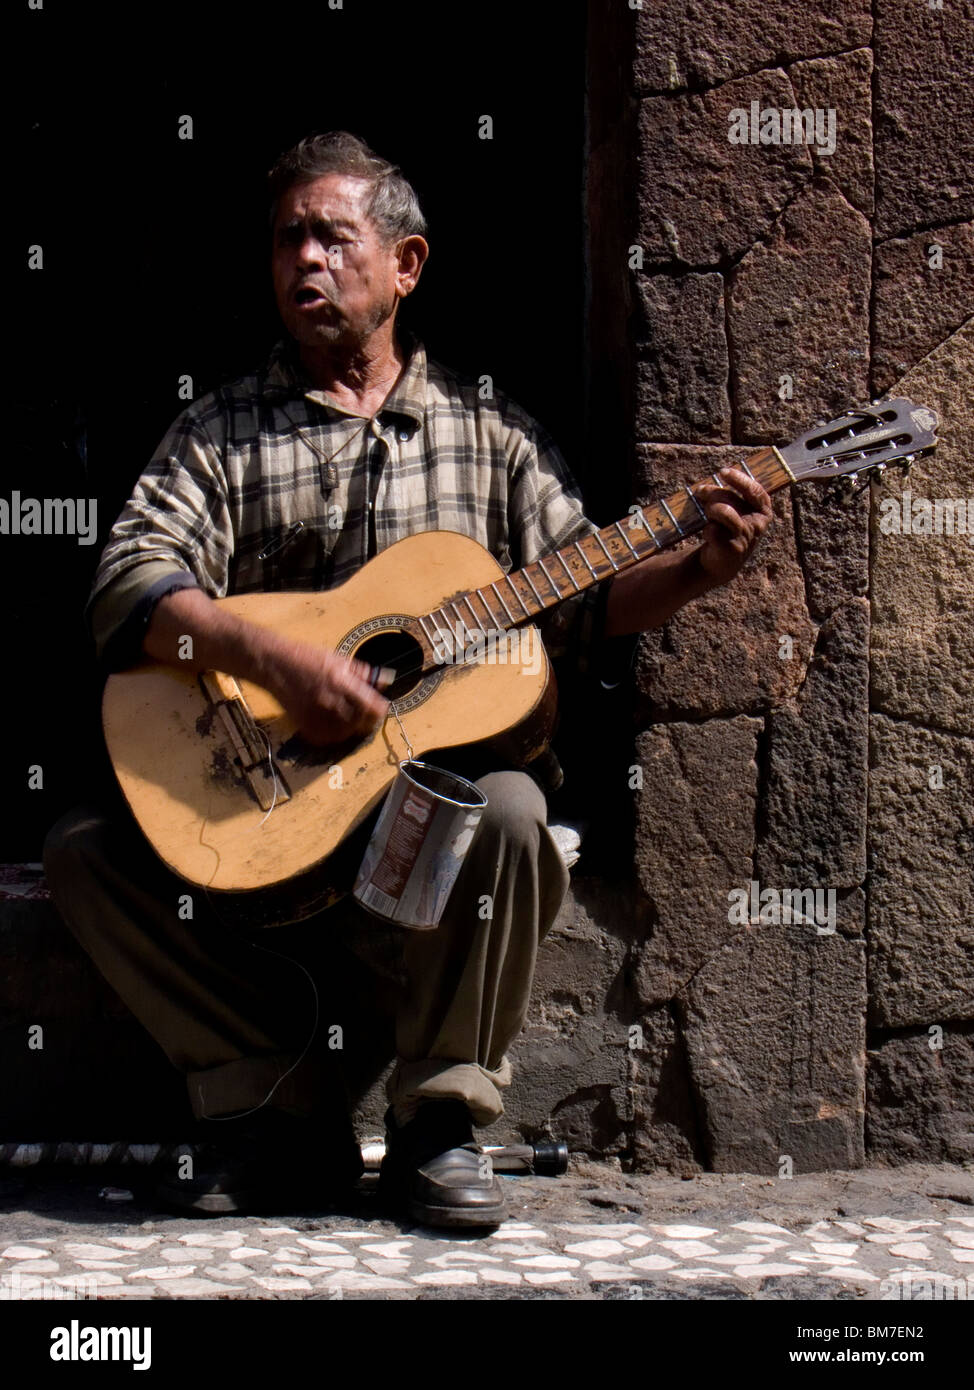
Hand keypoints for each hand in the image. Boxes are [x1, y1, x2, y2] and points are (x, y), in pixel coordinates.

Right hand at [266, 641, 390, 744]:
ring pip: (345, 733)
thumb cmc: (306, 658)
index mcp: (342, 682)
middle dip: (366, 718)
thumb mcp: (338, 659)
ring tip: (347, 717)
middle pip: (361, 722)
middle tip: (365, 713)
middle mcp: (330, 701)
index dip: (380, 709)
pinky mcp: (304, 724)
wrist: (274, 664)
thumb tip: (383, 680)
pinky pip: (326, 738)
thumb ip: (362, 672)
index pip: (372, 706)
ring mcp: (316, 714)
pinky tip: (332, 723)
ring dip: (350, 727)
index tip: (380, 708)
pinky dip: (332, 734)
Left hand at [693, 467, 772, 585]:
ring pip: (721, 511)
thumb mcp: (738, 512)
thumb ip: (735, 495)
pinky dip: (706, 530)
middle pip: (728, 498)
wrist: (722, 563)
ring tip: (708, 514)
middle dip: (711, 493)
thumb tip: (721, 475)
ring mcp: (745, 537)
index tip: (723, 472)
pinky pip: (712, 529)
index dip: (739, 479)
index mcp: (764, 512)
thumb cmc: (729, 530)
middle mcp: (758, 524)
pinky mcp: (731, 548)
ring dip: (709, 509)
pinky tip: (709, 536)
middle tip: (701, 492)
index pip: (755, 490)